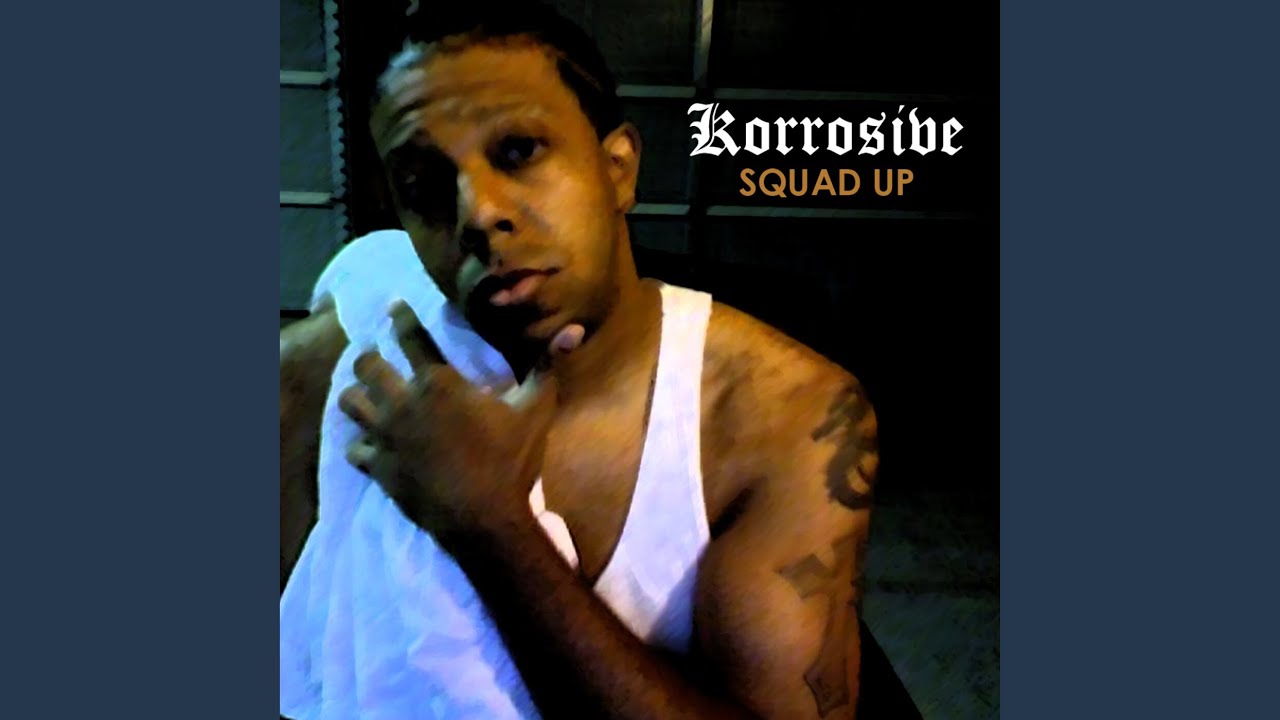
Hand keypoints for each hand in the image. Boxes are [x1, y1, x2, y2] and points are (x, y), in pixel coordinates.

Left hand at [338, 302, 579, 539]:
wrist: (484, 519)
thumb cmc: (510, 460)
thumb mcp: (535, 410)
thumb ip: (547, 366)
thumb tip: (574, 329)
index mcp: (438, 383)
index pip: (410, 337)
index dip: (400, 316)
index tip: (393, 306)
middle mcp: (402, 402)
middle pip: (367, 365)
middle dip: (368, 356)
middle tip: (373, 355)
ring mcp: (385, 437)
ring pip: (350, 402)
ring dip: (356, 395)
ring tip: (363, 394)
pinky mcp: (378, 467)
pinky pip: (354, 447)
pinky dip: (360, 442)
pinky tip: (369, 443)